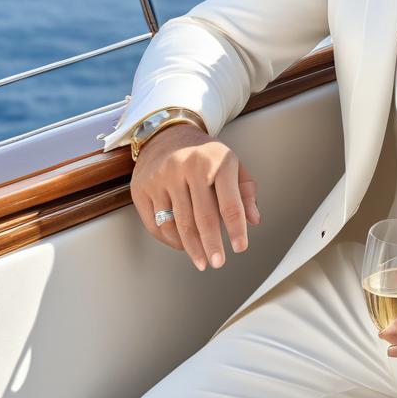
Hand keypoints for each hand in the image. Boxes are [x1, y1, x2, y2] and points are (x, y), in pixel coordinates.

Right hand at [129, 123, 260, 271]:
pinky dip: (171, 239)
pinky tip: (182, 245)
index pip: (229, 203)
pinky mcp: (142, 188)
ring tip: (202, 260)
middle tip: (218, 263)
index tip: (240, 248)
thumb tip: (253, 220)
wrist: (167, 134)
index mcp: (217, 161)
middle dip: (212, 245)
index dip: (235, 229)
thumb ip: (246, 191)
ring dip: (191, 247)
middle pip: (202, 218)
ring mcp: (162, 177)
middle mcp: (188, 167)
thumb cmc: (206, 155)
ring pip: (178, 224)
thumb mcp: (232, 164)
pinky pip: (156, 223)